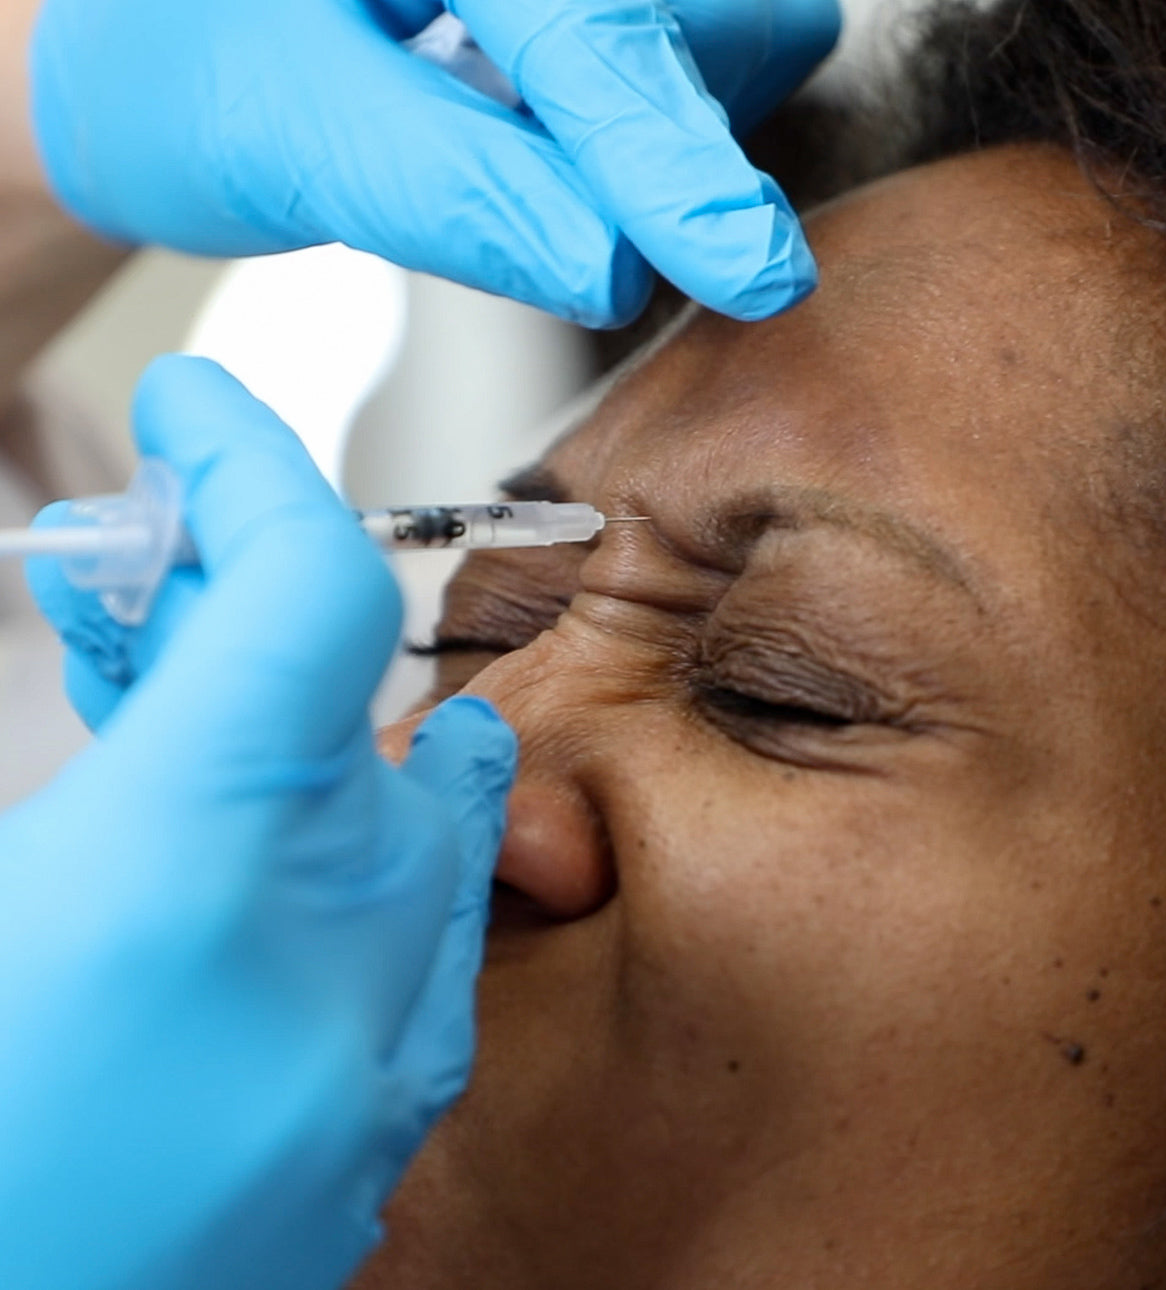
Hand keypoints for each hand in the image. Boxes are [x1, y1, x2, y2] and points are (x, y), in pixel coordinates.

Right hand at [0, 356, 514, 1289]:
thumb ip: (76, 760)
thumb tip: (137, 646)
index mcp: (191, 872)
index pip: (310, 593)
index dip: (250, 468)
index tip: (192, 413)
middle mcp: (334, 953)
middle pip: (360, 691)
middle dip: (237, 614)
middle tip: (130, 592)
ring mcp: (381, 1049)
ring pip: (434, 805)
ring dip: (321, 726)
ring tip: (188, 715)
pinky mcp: (383, 1125)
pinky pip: (431, 931)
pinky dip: (367, 856)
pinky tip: (287, 857)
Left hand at [30, 0, 840, 325]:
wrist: (157, 32)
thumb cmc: (180, 66)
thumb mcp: (283, 134)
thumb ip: (457, 196)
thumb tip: (616, 272)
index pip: (591, 22)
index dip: (671, 159)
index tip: (750, 273)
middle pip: (696, 5)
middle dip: (685, 123)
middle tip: (643, 226)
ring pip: (718, 17)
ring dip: (685, 116)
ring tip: (558, 152)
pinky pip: (697, 30)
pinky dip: (665, 105)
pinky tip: (582, 133)